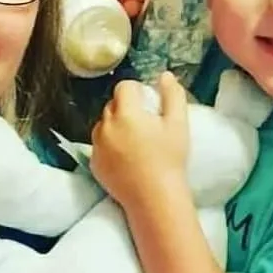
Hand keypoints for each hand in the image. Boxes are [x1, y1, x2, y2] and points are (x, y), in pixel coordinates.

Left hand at [90, 73, 189, 209]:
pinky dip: (110, 145)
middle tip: (145, 123)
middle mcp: (106, 126)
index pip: (124, 87)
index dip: (137, 90)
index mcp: (126, 113)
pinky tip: (126, 157)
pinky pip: (99, 145)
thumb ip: (173, 95)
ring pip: (103, 124)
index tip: (148, 103)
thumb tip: (165, 75)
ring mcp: (97, 146)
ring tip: (135, 141)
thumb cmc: (170, 159)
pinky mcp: (94, 163)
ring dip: (116, 125)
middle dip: (127, 108)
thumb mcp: (178, 124)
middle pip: (113, 104)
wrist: (154, 197)